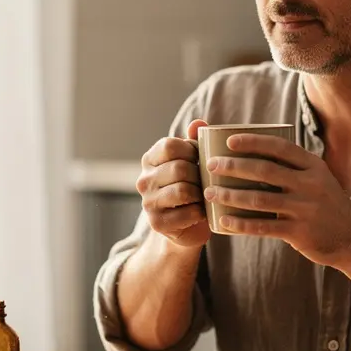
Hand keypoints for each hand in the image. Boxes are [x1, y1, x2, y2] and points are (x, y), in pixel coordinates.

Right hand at [135, 119, 211, 247]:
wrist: (188, 226)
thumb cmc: (192, 186)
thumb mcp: (193, 161)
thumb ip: (195, 141)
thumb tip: (198, 124)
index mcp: (150, 159)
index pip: (171, 146)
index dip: (192, 151)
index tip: (200, 160)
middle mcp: (144, 180)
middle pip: (179, 168)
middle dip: (200, 175)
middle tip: (207, 182)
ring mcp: (147, 202)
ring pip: (183, 190)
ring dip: (201, 194)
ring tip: (205, 196)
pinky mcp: (157, 223)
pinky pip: (188, 213)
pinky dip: (200, 212)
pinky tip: (201, 212)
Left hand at [201, 133, 350, 267]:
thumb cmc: (327, 204)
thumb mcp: (319, 179)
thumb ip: (294, 167)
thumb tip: (254, 154)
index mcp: (313, 166)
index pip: (279, 147)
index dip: (252, 142)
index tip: (228, 141)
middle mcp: (310, 184)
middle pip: (264, 170)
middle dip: (233, 166)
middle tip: (211, 165)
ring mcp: (305, 209)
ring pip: (259, 199)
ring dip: (230, 195)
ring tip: (210, 192)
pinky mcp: (299, 232)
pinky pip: (263, 227)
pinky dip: (240, 223)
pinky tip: (224, 221)